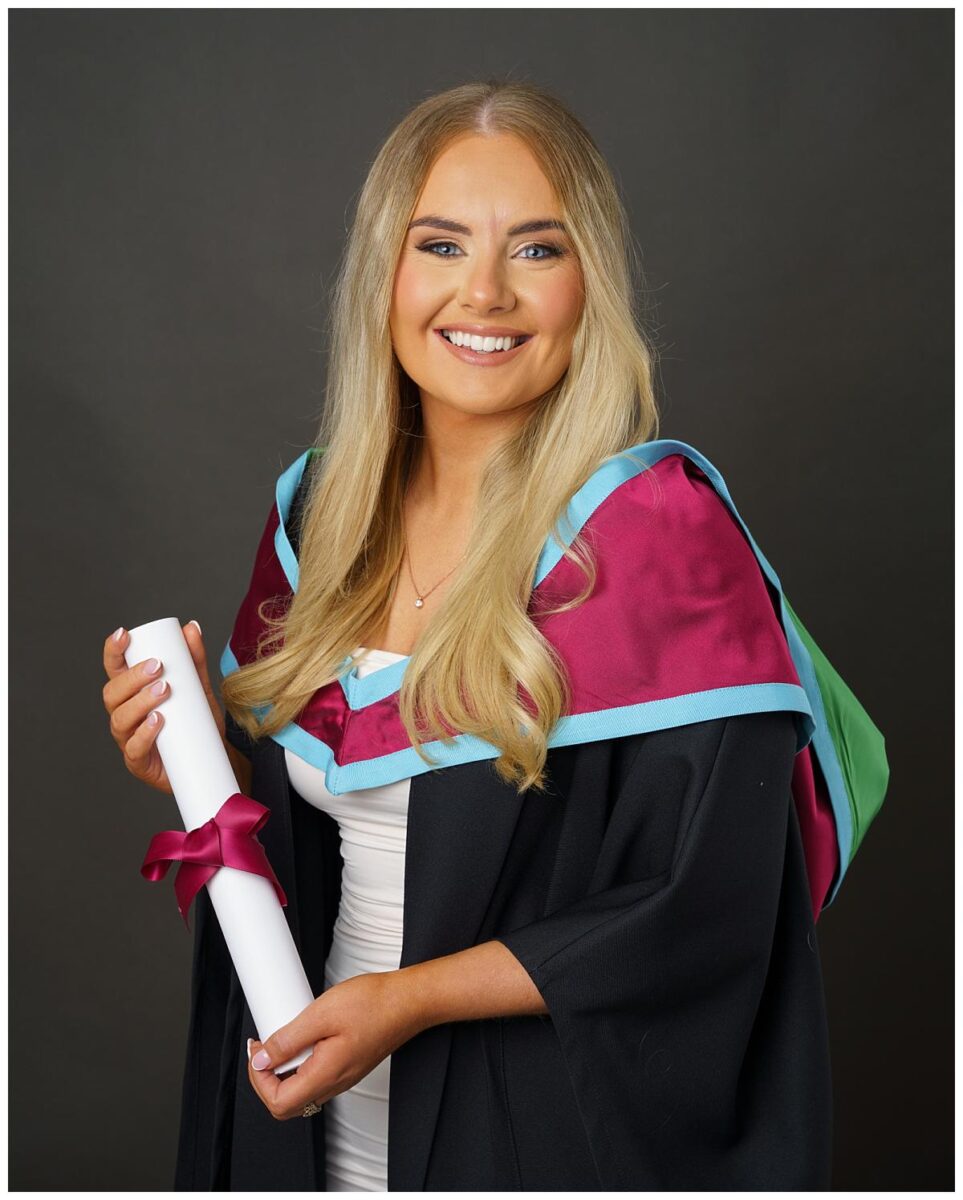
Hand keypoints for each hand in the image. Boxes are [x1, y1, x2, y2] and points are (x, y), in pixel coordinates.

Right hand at [102, 620, 223, 794]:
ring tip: (164, 690)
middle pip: (113, 693)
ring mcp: (128, 739)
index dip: (113, 651)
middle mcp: (123, 714)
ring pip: (121, 718)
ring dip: (140, 701)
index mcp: (131, 693)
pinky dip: (145, 733)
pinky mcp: (139, 762)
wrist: (209, 759)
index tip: (124, 634)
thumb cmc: (194, 721)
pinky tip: (158, 720)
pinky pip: (134, 748)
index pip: (114, 669)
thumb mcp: (197, 687)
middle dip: (133, 677)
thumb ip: (194, 660)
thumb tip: (191, 627)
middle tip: (158, 666)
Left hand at [247, 971, 424, 1120]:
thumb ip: (288, 1040)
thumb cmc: (374, 1004)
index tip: (257, 1053)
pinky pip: (315, 1077)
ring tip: (282, 1040)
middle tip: (263, 1048)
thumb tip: (263, 1058)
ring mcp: (342, 1077)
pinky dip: (300, 1063)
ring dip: (283, 1070)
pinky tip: (303, 1037)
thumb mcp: (322, 1014)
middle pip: (287, 1104)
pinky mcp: (348, 1066)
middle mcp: (334, 1083)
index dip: (258, 1080)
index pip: (278, 1102)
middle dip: (266, 1078)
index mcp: (326, 1075)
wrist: (408, 1001)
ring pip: (301, 1091)